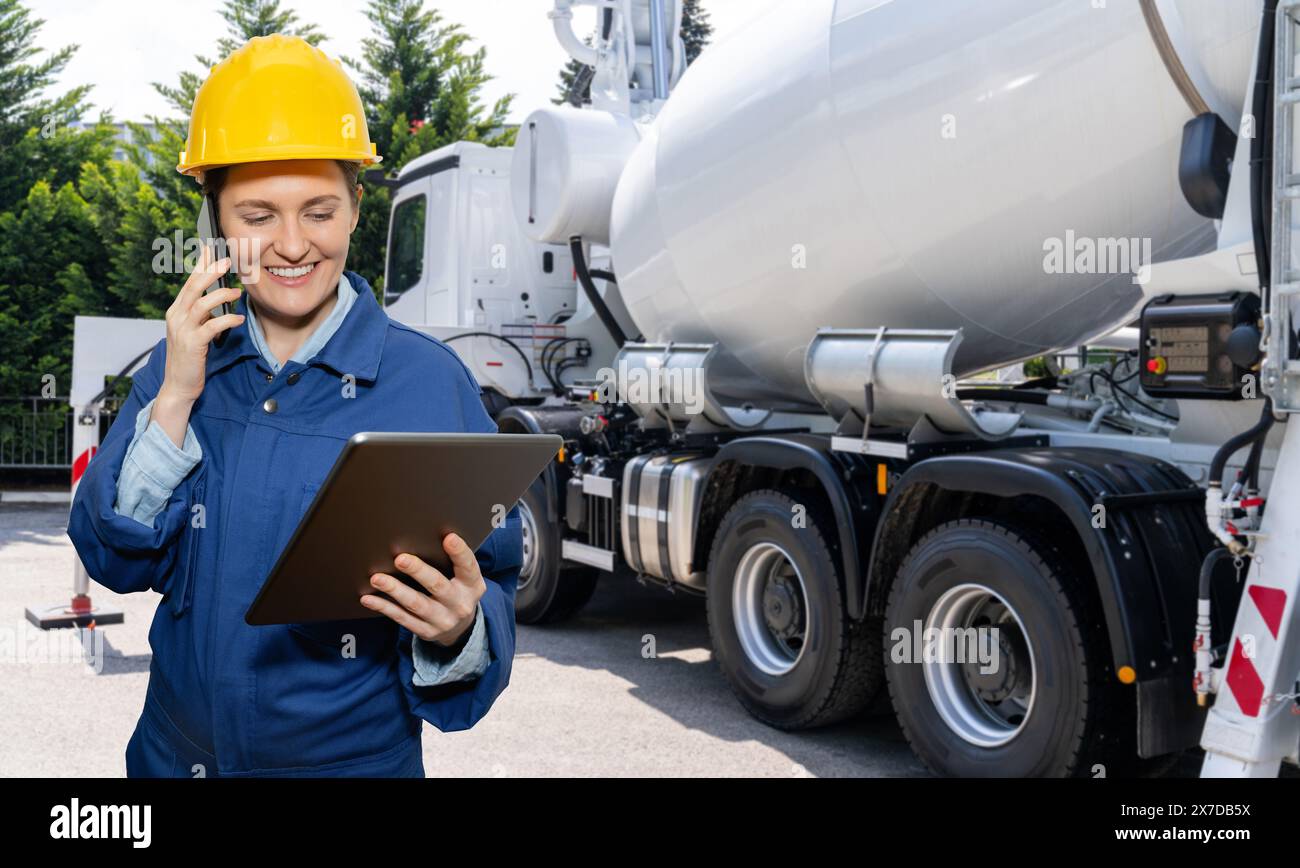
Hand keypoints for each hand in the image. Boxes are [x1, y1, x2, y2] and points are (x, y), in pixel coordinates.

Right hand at [159, 243, 244, 404]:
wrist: (178, 385)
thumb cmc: (190, 358)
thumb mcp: (195, 332)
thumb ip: (202, 317)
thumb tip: (218, 304)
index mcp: (176, 311)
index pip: (189, 283)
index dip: (200, 265)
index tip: (209, 248)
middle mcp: (176, 317)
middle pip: (192, 288)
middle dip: (210, 272)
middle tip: (226, 261)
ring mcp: (182, 331)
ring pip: (201, 304)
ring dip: (221, 296)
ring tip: (238, 293)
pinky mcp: (192, 345)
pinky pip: (211, 327)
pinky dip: (226, 320)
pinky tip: (239, 319)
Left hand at [361, 533, 485, 646]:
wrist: (460, 628)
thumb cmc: (457, 590)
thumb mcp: (464, 578)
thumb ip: (452, 562)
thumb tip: (422, 536)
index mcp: (472, 585)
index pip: (468, 567)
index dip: (459, 552)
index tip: (449, 538)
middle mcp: (459, 604)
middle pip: (438, 585)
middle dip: (418, 571)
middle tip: (400, 559)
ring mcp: (442, 620)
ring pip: (416, 603)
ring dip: (395, 590)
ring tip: (377, 578)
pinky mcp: (425, 631)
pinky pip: (401, 618)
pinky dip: (384, 607)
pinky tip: (368, 598)